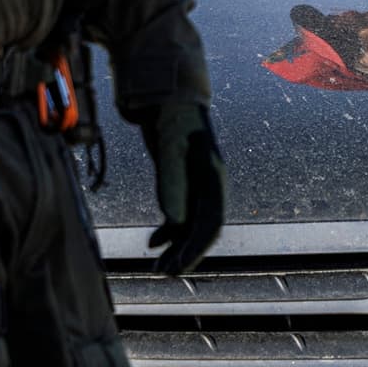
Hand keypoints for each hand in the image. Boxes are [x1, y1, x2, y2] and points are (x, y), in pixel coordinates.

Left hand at [144, 103, 224, 273]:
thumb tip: (174, 224)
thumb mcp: (170, 149)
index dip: (195, 249)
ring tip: (158, 265)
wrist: (168, 95)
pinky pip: (181, 214)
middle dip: (185, 253)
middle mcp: (209, 183)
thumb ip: (172, 184)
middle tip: (164, 272)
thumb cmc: (171, 120)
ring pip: (191, 224)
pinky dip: (169, 231)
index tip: (177, 268)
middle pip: (202, 228)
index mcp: (213, 178)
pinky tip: (154, 242)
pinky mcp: (184, 181)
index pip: (210, 223)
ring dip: (176, 246)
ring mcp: (197, 183)